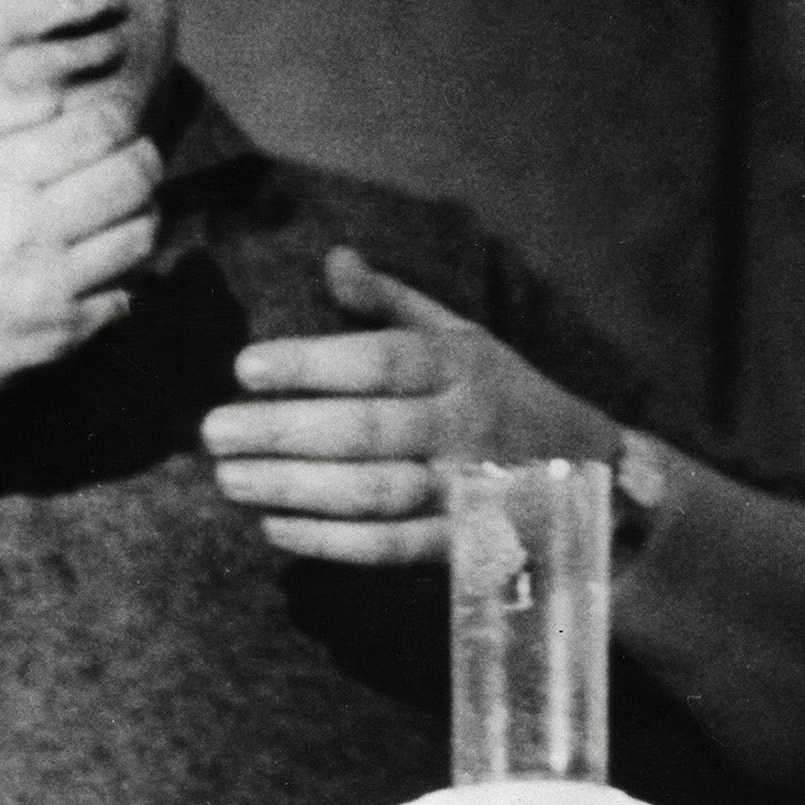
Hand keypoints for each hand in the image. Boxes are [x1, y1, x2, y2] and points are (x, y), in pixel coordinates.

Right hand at [0, 79, 161, 417]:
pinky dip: (122, 275)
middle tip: (131, 158)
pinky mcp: (62, 334)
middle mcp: (29, 231)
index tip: (114, 120)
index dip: (121, 116)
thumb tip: (56, 92)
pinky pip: (128, 293)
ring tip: (117, 208)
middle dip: (143, 159)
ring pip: (142, 234)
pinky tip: (96, 264)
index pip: (100, 129)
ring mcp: (50, 287)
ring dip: (141, 214)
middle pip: (135, 177)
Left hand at [201, 247, 620, 563]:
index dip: (311, 363)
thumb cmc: (503, 394)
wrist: (591, 473)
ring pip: (376, 492)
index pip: (381, 359)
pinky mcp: (465, 544)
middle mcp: (467, 424)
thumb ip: (391, 302)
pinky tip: (275, 529)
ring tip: (231, 481)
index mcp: (462, 365)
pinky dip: (332, 543)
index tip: (244, 367)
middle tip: (213, 431)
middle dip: (283, 431)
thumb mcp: (462, 336)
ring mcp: (468, 488)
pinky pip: (393, 546)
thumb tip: (334, 257)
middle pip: (368, 429)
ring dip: (297, 489)